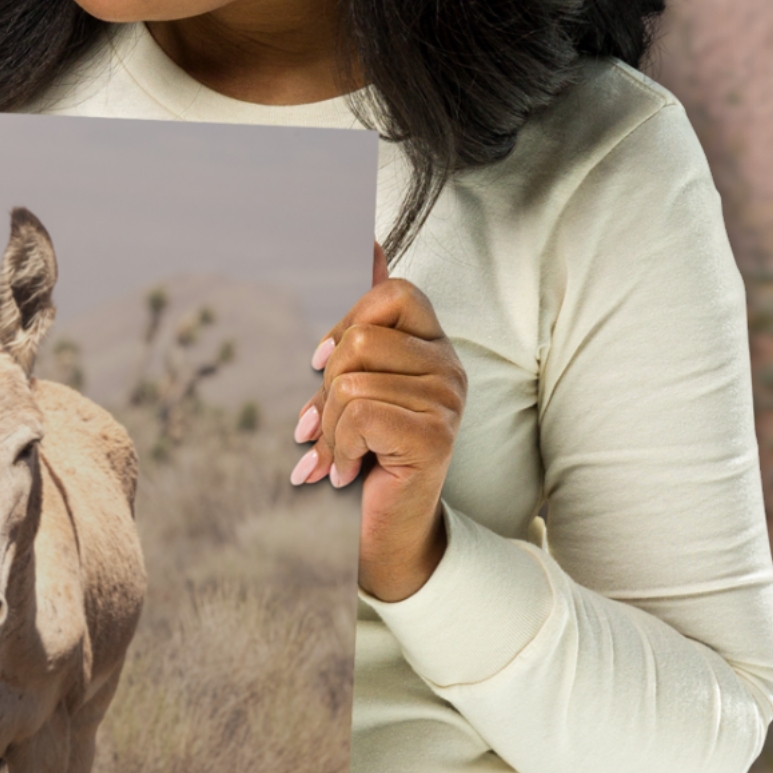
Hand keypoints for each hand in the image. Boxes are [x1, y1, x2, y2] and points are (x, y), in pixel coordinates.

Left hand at [290, 244, 466, 603]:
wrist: (386, 533)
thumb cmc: (366, 457)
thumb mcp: (352, 388)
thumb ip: (359, 330)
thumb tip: (370, 240)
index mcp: (433, 347)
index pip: (394, 293)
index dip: (347, 324)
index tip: (322, 366)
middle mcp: (450, 367)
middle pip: (361, 340)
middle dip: (326, 389)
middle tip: (326, 429)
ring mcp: (448, 400)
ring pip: (352, 380)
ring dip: (329, 428)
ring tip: (339, 456)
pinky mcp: (435, 435)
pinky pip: (360, 414)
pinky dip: (338, 448)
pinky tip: (348, 472)